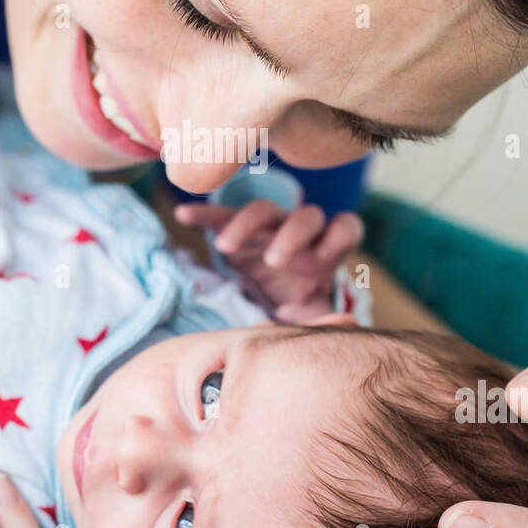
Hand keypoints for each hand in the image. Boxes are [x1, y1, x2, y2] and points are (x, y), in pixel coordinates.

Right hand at [173, 198, 363, 322]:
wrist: (277, 293)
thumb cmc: (303, 301)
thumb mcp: (314, 312)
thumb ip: (317, 317)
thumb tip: (297, 316)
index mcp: (327, 249)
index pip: (345, 228)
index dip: (338, 236)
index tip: (324, 256)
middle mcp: (302, 232)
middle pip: (305, 217)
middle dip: (291, 236)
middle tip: (274, 261)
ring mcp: (270, 227)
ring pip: (263, 210)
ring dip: (245, 225)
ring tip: (224, 247)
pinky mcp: (240, 228)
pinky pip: (221, 215)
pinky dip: (204, 214)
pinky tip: (182, 215)